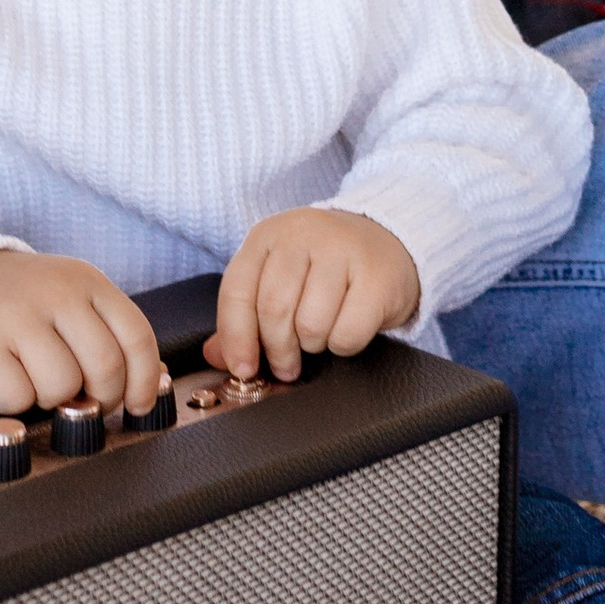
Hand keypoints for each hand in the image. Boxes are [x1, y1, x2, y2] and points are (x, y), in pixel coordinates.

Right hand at [0, 249, 162, 418]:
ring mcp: (16, 317)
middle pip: (105, 367)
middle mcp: (56, 293)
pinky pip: (16, 397)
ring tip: (38, 380)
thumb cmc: (24, 299)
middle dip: (100, 398)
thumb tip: (150, 384)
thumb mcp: (73, 299)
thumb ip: (109, 333)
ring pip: (62, 386)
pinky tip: (6, 379)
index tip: (136, 404)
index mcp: (87, 282)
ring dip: (53, 399)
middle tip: (84, 399)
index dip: (143, 382)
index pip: (137, 337)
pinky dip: (15, 402)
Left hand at [209, 208, 420, 383]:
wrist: (388, 241)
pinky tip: (347, 327)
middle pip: (273, 310)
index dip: (236, 337)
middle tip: (286, 365)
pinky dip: (343, 345)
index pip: (237, 291)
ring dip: (313, 345)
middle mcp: (302, 233)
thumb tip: (217, 356)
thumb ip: (245, 315)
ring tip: (320, 335)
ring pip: (310, 325)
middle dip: (277, 350)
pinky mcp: (377, 275)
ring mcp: (342, 250)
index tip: (244, 370)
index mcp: (267, 235)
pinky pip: (347, 333)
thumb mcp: (279, 278)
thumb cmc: (323, 267)